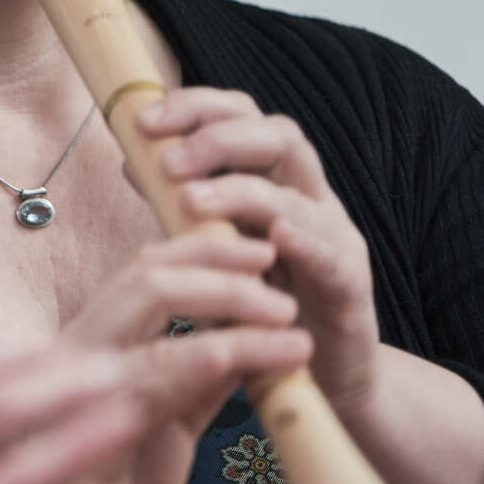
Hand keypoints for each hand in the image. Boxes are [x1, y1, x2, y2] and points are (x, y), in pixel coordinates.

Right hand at [56, 230, 297, 483]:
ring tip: (282, 311)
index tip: (254, 246)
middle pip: (142, 272)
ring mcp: (73, 382)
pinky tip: (269, 354)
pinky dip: (223, 352)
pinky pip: (161, 372)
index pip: (140, 273)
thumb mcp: (163, 429)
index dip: (198, 248)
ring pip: (148, 299)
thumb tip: (245, 341)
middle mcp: (74, 352)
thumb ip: (194, 386)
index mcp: (89, 347)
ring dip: (225, 295)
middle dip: (214, 255)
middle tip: (271, 262)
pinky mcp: (86, 421)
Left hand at [142, 88, 383, 418]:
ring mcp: (336, 239)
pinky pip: (332, 255)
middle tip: (170, 161)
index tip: (144, 120)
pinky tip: (274, 236)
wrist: (323, 376)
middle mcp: (311, 199)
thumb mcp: (215, 248)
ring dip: (242, 191)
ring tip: (191, 200)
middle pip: (281, 136)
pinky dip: (305, 241)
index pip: (245, 117)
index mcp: (277, 181)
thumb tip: (133, 162)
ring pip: (299, 193)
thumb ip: (182, 206)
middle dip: (219, 138)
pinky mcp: (350, 287)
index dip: (196, 108)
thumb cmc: (262, 306)